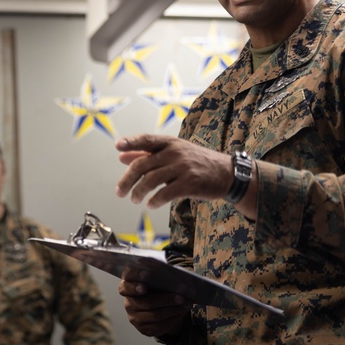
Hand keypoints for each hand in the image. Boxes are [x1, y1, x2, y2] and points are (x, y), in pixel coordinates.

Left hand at [114, 134, 233, 208]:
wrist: (227, 173)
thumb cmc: (196, 162)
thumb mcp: (173, 153)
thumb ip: (146, 154)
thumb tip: (121, 156)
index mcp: (170, 143)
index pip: (146, 139)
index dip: (131, 142)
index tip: (117, 147)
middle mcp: (175, 152)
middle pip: (142, 165)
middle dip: (127, 180)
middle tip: (119, 192)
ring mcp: (183, 167)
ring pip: (151, 180)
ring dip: (138, 192)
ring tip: (134, 199)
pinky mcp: (190, 183)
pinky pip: (166, 193)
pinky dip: (155, 200)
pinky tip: (151, 204)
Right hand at [118, 268, 190, 337]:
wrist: (156, 307)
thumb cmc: (155, 288)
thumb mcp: (153, 279)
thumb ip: (157, 276)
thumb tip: (173, 277)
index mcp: (126, 288)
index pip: (125, 287)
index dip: (134, 286)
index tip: (145, 282)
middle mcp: (128, 304)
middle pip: (146, 303)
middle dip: (166, 300)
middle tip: (181, 297)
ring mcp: (134, 318)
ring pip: (155, 315)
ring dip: (173, 309)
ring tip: (186, 304)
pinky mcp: (143, 329)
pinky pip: (160, 326)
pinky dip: (174, 318)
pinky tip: (182, 311)